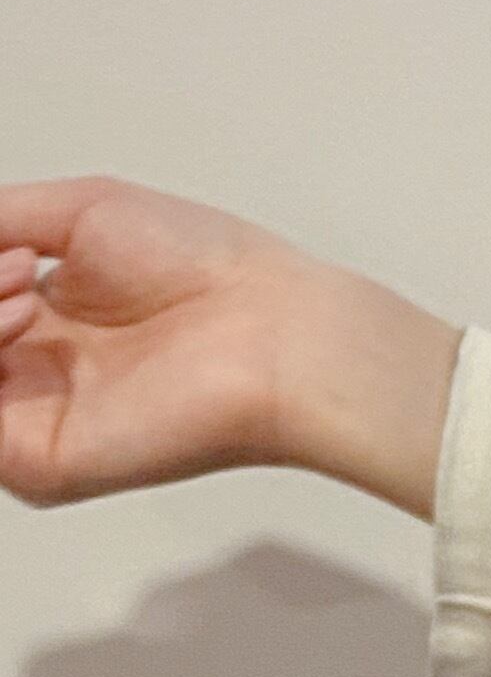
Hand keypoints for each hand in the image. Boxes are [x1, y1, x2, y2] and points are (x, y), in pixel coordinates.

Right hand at [0, 178, 461, 517]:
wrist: (277, 329)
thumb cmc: (208, 268)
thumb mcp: (82, 213)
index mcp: (41, 321)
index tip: (14, 252)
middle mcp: (31, 374)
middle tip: (19, 267)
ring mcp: (29, 422)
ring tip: (25, 285)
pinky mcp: (37, 463)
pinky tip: (20, 319)